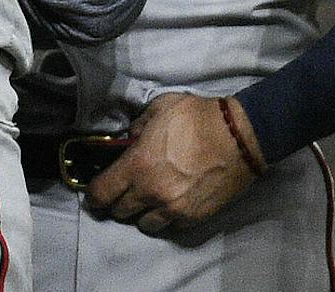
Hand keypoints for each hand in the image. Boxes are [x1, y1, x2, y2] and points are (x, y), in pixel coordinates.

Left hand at [86, 93, 262, 235]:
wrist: (240, 137)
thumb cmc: (199, 117)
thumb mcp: (162, 107)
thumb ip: (139, 125)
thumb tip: (130, 138)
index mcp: (137, 166)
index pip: (101, 193)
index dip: (94, 195)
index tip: (96, 193)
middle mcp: (150, 193)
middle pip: (119, 212)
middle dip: (119, 202)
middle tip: (126, 191)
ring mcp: (172, 209)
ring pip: (144, 224)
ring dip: (143, 213)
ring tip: (151, 201)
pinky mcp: (192, 217)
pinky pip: (170, 226)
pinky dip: (167, 217)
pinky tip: (173, 203)